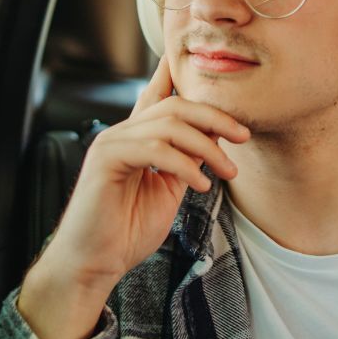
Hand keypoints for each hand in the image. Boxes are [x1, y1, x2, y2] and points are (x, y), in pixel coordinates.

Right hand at [18, 56, 246, 338]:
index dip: (178, 76)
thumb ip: (187, 160)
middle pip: (173, 105)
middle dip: (214, 116)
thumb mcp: (169, 189)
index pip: (158, 96)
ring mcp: (111, 143)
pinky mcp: (106, 159)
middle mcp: (122, 133)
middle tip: (243, 135)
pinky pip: (154, 150)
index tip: (209, 74)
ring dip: (206, 146)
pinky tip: (201, 184)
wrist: (95, 264)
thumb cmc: (128, 231)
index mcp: (135, 138)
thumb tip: (215, 134)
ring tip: (227, 171)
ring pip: (168, 125)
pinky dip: (184, 165)